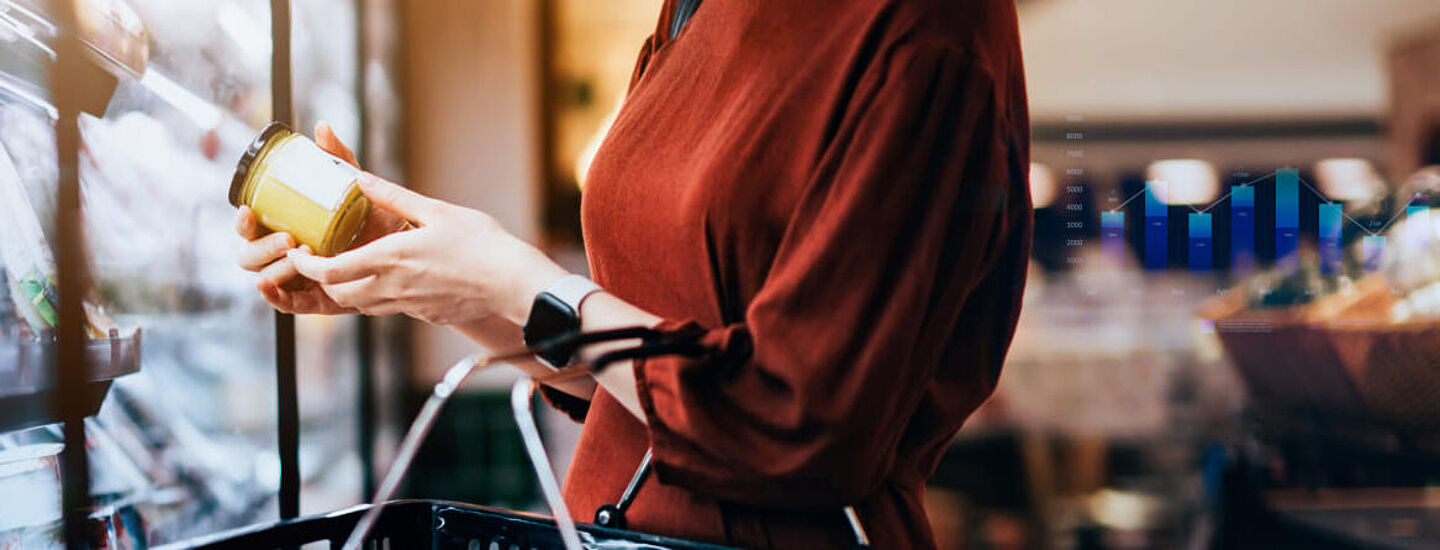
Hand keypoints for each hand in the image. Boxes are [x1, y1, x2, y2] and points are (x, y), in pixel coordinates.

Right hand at [235, 121, 404, 313]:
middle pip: (250, 255)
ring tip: (299, 255)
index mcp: (287, 226)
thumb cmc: (376, 217)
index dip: (243, 220)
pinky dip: (275, 297)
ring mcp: (299, 278)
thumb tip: (322, 128)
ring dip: (275, 268)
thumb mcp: (356, 188)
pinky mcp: (316, 300)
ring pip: (267, 278)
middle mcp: (287, 254)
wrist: (409, 249)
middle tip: (288, 239)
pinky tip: (270, 286)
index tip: (247, 209)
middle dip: (261, 247)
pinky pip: (288, 304)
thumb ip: (338, 159)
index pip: (252, 226)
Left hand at [287, 174, 569, 325]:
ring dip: (350, 291)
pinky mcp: (426, 314)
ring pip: (363, 306)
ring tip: (354, 268)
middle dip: (323, 281)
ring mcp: (409, 306)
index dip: (305, 266)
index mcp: (390, 259)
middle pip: (339, 295)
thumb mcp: (436, 211)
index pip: (330, 272)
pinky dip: (381, 297)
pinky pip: (392, 309)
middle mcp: (393, 287)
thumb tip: (361, 178)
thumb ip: (395, 197)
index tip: (297, 253)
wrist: (513, 283)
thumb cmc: (481, 244)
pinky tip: (396, 279)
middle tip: (321, 261)